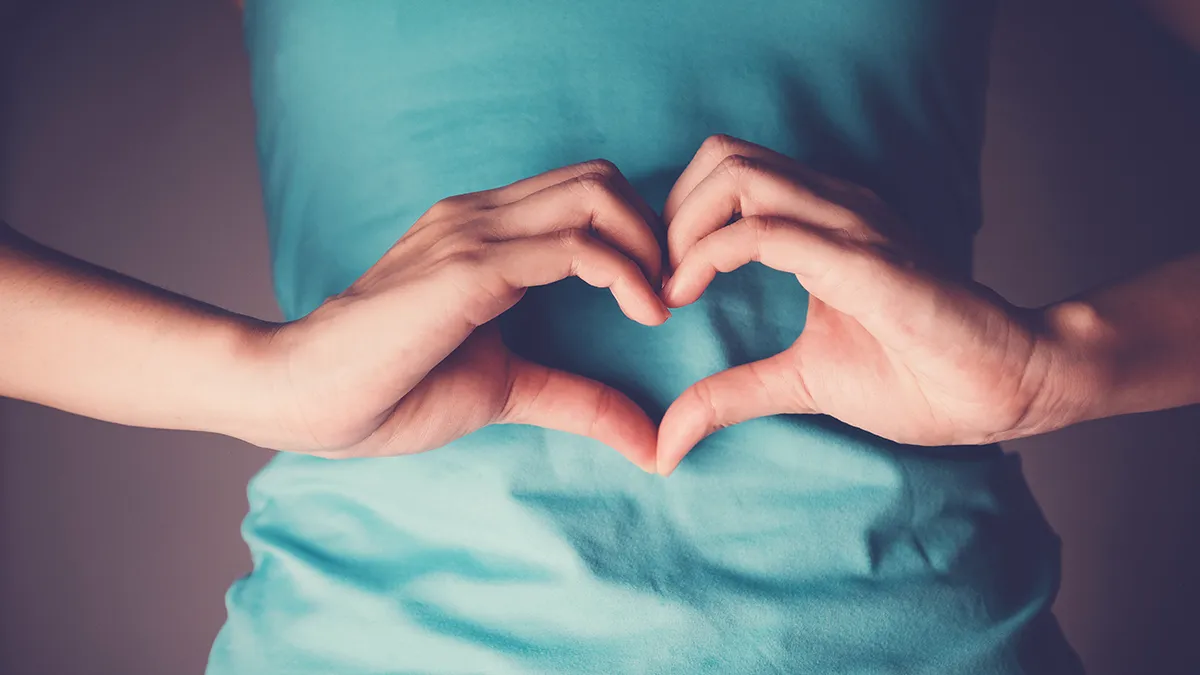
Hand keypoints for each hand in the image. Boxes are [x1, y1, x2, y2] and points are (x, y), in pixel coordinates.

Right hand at [261, 160, 669, 468]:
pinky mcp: (469, 269)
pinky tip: (644, 314)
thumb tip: (649, 442)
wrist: (303, 396)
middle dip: (655, 230)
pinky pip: (574, 247)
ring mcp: (474, 235)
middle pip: (601, 178)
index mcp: (485, 233)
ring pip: (595, 197)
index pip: (585, 192)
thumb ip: (576, 399)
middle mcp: (482, 216)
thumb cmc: (390, 388)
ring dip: (649, 246)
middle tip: (671, 292)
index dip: (638, 233)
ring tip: (660, 305)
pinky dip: (625, 273)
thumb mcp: (505, 389)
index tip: (661, 294)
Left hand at [655, 135, 1072, 474]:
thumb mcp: (800, 382)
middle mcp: (833, 205)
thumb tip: (666, 444)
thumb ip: (730, 395)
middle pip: (722, 155)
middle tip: (659, 278)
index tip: (662, 284)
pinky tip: (688, 295)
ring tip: (672, 287)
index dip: (677, 217)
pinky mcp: (862, 259)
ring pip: (737, 175)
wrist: (1004, 387)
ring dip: (682, 227)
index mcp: (821, 219)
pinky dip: (708, 255)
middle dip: (670, 212)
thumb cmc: (917, 376)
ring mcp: (849, 224)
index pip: (728, 171)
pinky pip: (765, 230)